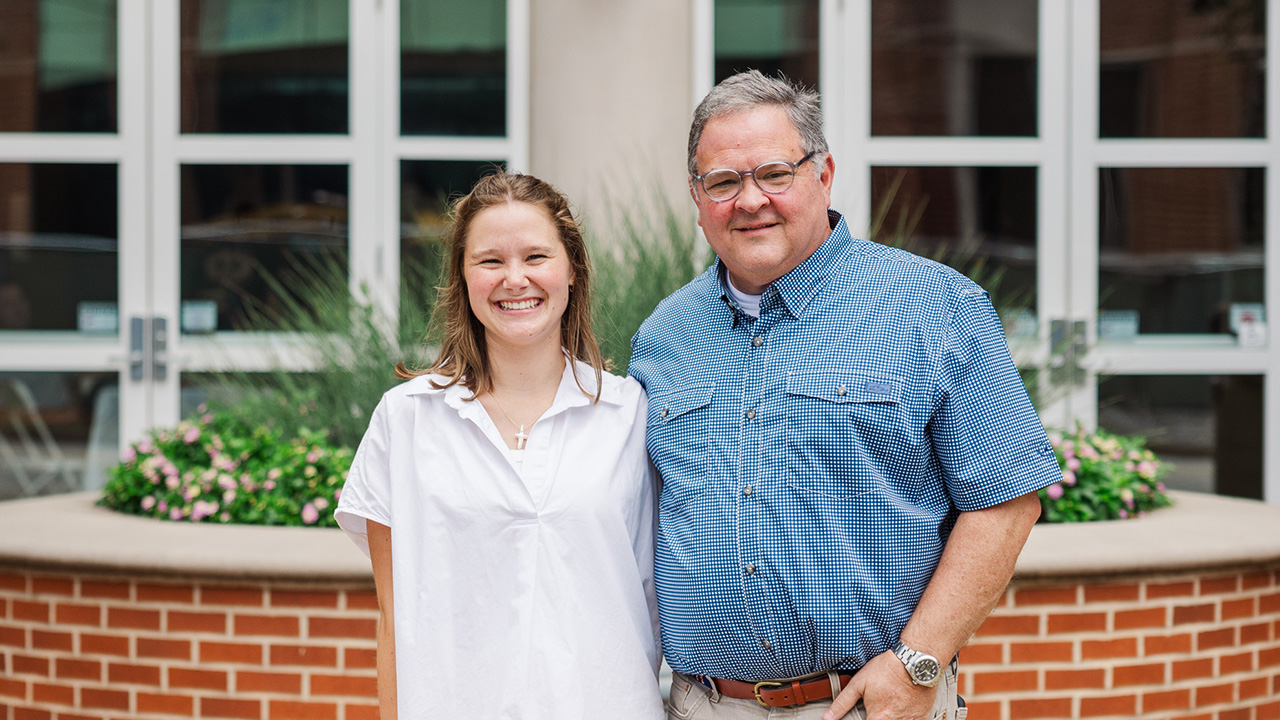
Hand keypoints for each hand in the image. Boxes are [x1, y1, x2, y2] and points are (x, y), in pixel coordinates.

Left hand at [822, 650, 936, 719]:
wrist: (914, 662)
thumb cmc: (887, 669)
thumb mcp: (858, 683)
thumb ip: (842, 702)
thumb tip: (828, 717)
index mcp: (878, 717)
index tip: (866, 716)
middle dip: (878, 719)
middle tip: (877, 711)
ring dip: (890, 719)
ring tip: (888, 709)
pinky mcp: (922, 717)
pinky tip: (901, 712)